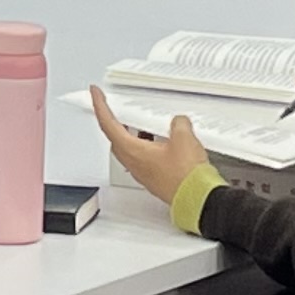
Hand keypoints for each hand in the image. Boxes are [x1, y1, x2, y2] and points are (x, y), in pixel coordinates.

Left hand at [87, 86, 212, 206]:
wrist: (198, 200)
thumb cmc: (186, 176)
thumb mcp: (184, 138)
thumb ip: (178, 123)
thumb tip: (178, 122)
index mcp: (133, 151)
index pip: (108, 124)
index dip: (100, 106)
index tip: (96, 94)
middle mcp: (134, 164)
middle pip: (116, 138)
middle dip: (116, 121)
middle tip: (118, 109)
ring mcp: (144, 174)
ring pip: (130, 150)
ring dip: (134, 135)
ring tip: (144, 125)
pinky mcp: (155, 180)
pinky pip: (144, 160)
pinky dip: (147, 147)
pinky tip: (162, 143)